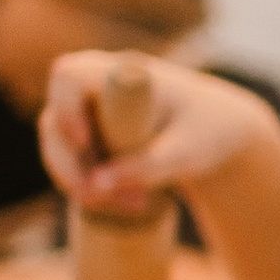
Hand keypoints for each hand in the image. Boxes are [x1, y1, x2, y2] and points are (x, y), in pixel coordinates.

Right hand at [39, 53, 278, 213]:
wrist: (224, 134)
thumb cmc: (210, 132)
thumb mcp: (189, 152)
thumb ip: (147, 166)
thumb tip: (96, 186)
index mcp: (124, 74)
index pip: (70, 75)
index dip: (64, 107)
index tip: (85, 143)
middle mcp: (100, 88)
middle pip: (54, 118)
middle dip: (70, 165)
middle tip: (103, 198)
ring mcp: (92, 113)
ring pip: (58, 146)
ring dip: (79, 182)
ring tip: (132, 206)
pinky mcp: (93, 138)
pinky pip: (71, 163)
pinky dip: (88, 187)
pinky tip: (125, 205)